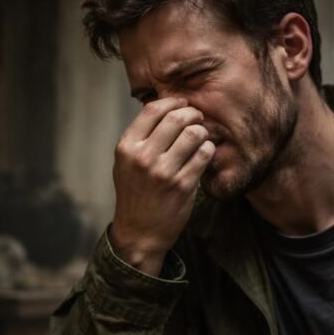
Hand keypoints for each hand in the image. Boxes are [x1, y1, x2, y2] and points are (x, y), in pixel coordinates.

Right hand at [109, 97, 214, 275]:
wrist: (139, 232)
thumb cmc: (135, 193)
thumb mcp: (126, 163)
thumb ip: (141, 136)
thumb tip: (166, 107)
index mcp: (126, 148)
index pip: (153, 110)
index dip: (173, 102)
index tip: (182, 105)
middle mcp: (143, 157)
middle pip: (177, 117)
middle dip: (192, 114)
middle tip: (197, 119)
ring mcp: (163, 172)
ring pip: (194, 134)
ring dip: (202, 132)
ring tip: (199, 139)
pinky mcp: (183, 185)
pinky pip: (204, 154)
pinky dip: (207, 150)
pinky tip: (202, 155)